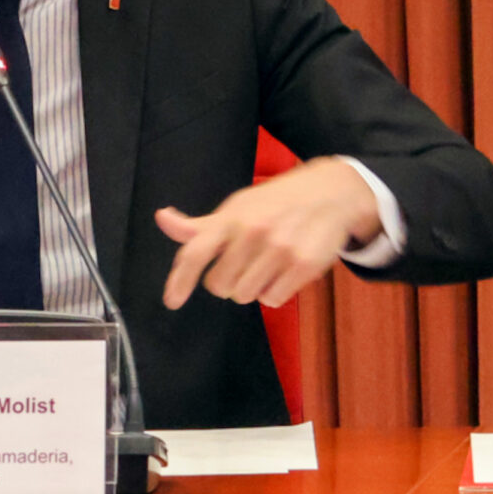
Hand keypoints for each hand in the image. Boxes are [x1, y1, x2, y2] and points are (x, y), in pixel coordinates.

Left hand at [158, 157, 381, 310]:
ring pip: (245, 295)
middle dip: (227, 281)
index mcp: (231, 218)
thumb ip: (199, 225)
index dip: (180, 280)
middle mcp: (252, 231)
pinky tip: (284, 271)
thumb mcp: (237, 208)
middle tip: (243, 265)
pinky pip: (273, 299)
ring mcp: (279, 248)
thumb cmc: (275, 203)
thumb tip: (162, 218)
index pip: (195, 252)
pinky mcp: (303, 264)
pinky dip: (275, 291)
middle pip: (220, 285)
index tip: (172, 301)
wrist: (330, 192)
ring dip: (252, 287)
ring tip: (267, 264)